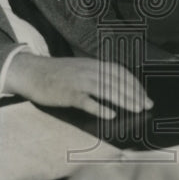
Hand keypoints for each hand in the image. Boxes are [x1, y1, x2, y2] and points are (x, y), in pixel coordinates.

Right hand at [4, 54, 151, 118]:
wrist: (31, 72)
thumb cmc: (56, 73)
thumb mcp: (79, 69)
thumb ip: (96, 75)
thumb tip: (116, 86)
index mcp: (92, 64)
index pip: (120, 72)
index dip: (134, 84)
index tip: (145, 96)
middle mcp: (88, 70)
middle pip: (116, 81)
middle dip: (134, 93)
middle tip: (147, 105)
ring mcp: (78, 82)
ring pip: (105, 89)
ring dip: (123, 99)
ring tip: (136, 109)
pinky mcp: (67, 94)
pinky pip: (86, 101)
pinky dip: (99, 108)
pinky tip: (110, 115)